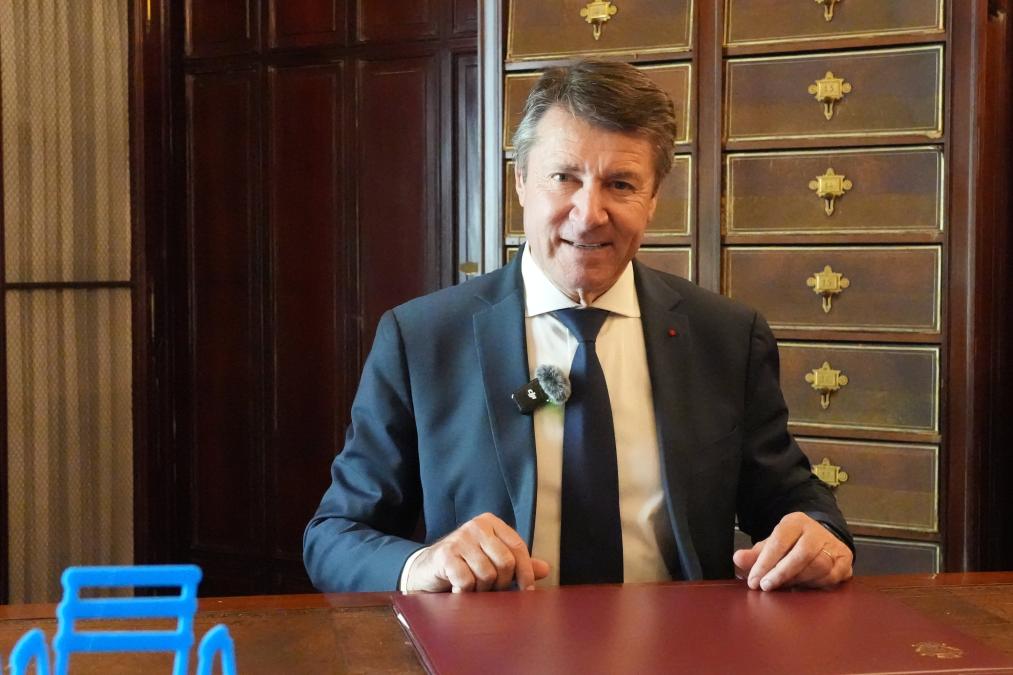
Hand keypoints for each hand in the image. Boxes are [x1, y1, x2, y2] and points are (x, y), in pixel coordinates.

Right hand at [404, 512, 549, 592]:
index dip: (526, 572)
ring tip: (473, 587)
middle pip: (506, 562)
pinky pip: (468, 581)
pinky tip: (459, 590)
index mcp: (490, 523)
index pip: (518, 547)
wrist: (426, 569)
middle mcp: (476, 526)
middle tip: (491, 588)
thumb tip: (545, 568)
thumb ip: (517, 563)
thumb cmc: (464, 564)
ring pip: (488, 574)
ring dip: (482, 589)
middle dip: (502, 583)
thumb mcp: (491, 560)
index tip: (528, 590)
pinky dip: (466, 592)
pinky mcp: (445, 555)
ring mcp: (459, 539)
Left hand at [732, 512, 852, 590]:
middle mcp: (817, 531)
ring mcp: (834, 546)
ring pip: (818, 566)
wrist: (820, 542)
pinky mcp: (845, 561)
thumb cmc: (790, 545)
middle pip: (801, 554)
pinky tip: (802, 588)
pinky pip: (831, 577)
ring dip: (798, 580)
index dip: (766, 562)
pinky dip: (814, 585)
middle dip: (781, 573)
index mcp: (795, 522)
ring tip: (783, 587)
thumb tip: (738, 559)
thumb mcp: (770, 546)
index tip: (754, 581)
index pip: (780, 541)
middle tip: (766, 587)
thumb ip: (754, 554)